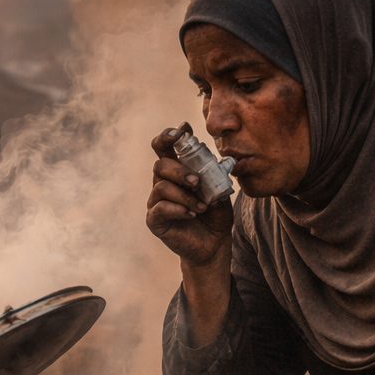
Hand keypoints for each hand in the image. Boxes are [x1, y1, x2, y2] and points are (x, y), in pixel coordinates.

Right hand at [146, 123, 233, 266]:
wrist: (214, 243)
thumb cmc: (215, 214)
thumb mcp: (219, 190)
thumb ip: (214, 174)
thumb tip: (220, 160)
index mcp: (177, 171)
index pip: (165, 147)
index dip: (168, 136)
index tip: (182, 131)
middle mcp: (163, 183)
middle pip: (160, 164)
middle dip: (179, 170)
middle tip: (197, 182)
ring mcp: (156, 201)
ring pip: (161, 187)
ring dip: (184, 195)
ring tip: (202, 206)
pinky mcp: (155, 220)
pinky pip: (160, 208)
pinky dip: (178, 209)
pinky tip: (192, 214)